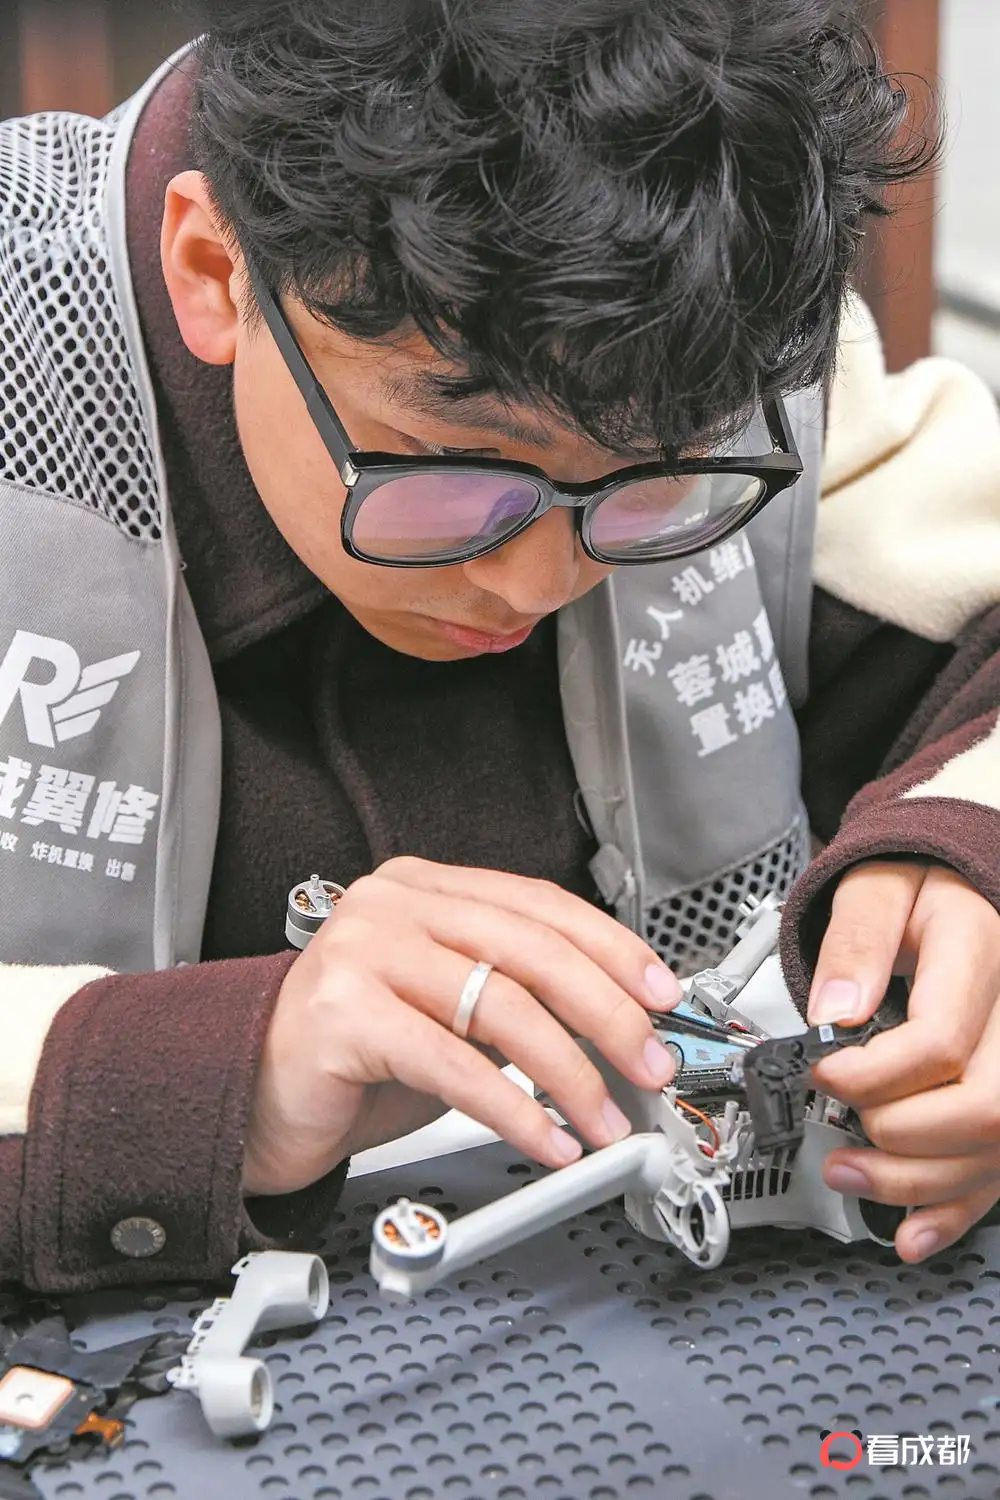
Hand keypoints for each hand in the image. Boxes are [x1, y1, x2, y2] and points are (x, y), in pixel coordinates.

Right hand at [243, 856, 681, 1195]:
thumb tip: (617, 1028)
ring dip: (570, 1075)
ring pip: (501, 1006)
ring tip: (603, 1123)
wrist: (253, 1095)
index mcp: (425, 889)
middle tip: (650, 1064)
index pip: (540, 903)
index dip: (612, 949)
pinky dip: (514, 1111)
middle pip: (531, 949)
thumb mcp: (450, 1014)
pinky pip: (454, 1064)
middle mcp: (392, 906)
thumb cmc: (356, 1056)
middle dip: (609, 1013)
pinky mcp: (341, 1014)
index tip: (662, 995)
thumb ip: (517, 1002)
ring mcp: (362, 952)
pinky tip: (545, 1141)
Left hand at [805, 861, 999, 1261]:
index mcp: (984, 953)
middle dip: (900, 1134)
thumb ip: (854, 941)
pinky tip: (912, 1232)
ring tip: (848, 1173)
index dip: (874, 1071)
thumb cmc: (919, 885)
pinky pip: (999, 1168)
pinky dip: (954, 1209)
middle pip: (986, 1108)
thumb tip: (835, 1012)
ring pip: (996, 1149)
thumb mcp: (877, 886)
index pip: (942, 1039)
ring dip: (916, 1182)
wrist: (961, 887)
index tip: (823, 1069)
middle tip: (841, 1127)